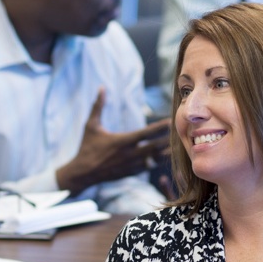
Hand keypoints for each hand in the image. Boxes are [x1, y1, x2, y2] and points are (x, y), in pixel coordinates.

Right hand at [55, 87, 170, 195]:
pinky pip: (149, 167)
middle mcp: (129, 154)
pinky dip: (157, 162)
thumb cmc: (86, 147)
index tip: (170, 120)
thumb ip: (98, 106)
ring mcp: (131, 165)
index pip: (146, 133)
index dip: (160, 127)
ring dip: (166, 152)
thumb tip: (101, 87)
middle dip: (168, 140)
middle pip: (155, 147)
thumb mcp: (90, 125)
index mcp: (122, 141)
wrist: (82, 173)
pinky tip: (164, 157)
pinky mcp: (131, 173)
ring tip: (178, 145)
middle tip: (180, 132)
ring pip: (154, 159)